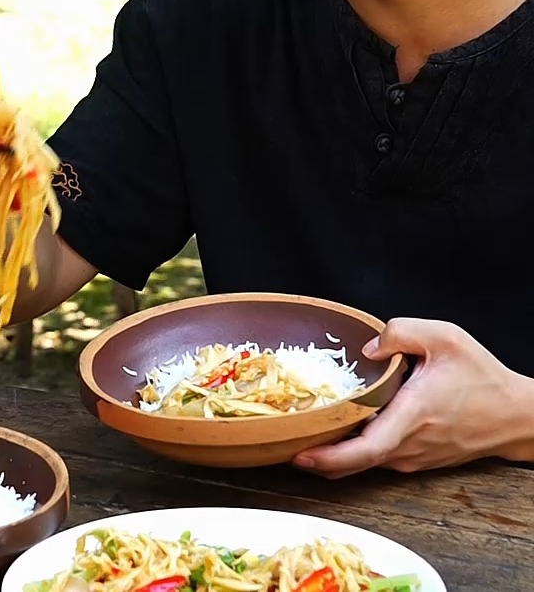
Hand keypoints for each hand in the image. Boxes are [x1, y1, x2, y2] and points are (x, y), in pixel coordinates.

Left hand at [293, 317, 528, 477]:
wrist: (518, 416)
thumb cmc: (483, 376)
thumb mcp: (445, 337)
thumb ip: (400, 332)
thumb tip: (367, 349)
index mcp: (412, 416)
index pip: (365, 449)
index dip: (328, 458)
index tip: (298, 454)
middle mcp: (408, 446)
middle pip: (353, 462)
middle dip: (316, 455)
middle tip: (282, 439)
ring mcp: (412, 458)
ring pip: (362, 461)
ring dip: (332, 451)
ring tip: (302, 430)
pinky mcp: (415, 460)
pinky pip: (376, 458)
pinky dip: (352, 449)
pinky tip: (336, 428)